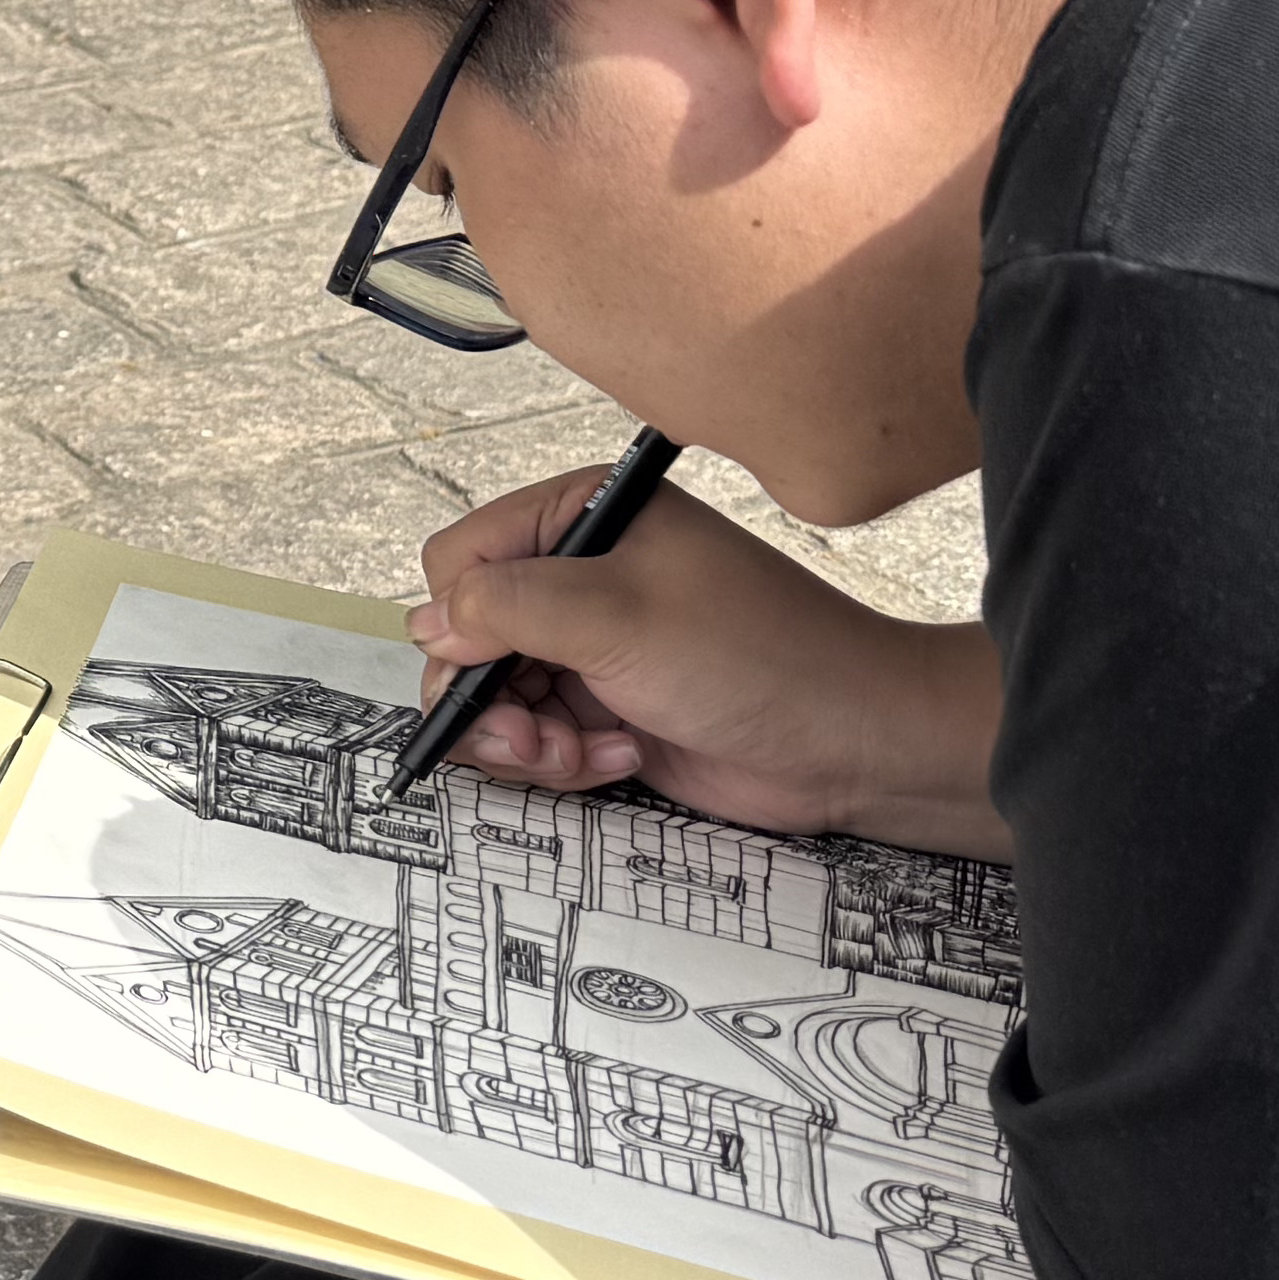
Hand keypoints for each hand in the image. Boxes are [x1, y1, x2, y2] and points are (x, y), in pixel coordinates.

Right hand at [410, 470, 1009, 851]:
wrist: (853, 743)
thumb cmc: (756, 657)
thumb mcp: (617, 614)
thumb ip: (504, 607)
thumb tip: (425, 626)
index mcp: (581, 518)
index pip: (459, 558)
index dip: (460, 620)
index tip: (491, 667)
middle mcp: (578, 578)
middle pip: (463, 638)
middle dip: (488, 696)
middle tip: (534, 738)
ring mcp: (590, 648)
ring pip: (490, 698)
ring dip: (523, 740)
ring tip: (581, 756)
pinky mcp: (606, 710)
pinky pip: (534, 739)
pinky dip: (561, 761)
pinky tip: (622, 759)